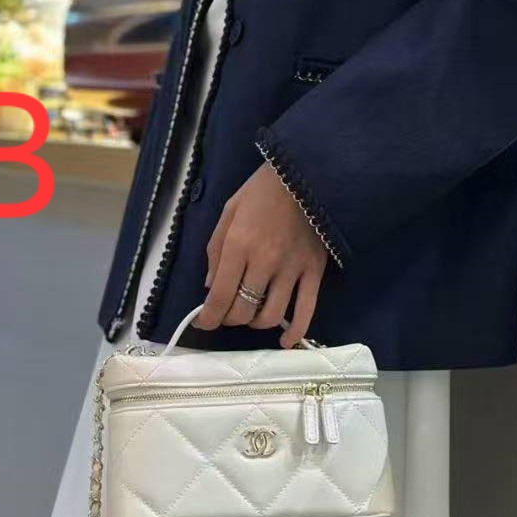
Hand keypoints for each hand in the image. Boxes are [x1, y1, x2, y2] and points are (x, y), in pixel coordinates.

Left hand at [197, 163, 327, 346]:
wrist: (305, 174)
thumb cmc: (262, 191)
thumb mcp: (228, 212)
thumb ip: (215, 251)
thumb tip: (209, 287)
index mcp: (239, 246)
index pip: (219, 296)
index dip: (207, 318)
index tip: (202, 322)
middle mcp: (264, 262)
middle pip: (242, 311)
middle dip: (228, 319)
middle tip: (226, 311)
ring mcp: (292, 270)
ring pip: (269, 316)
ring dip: (254, 322)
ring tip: (250, 314)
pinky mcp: (314, 273)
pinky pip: (305, 311)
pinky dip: (295, 332)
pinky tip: (285, 342)